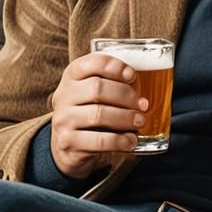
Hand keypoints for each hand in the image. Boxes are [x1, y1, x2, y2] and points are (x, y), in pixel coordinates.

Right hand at [50, 52, 148, 178]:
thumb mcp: (94, 94)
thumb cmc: (89, 113)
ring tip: (140, 121)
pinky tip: (130, 141)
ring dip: (125, 118)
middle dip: (125, 95)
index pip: (90, 63)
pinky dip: (120, 140)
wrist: (67, 148)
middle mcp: (63, 96)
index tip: (132, 75)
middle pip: (97, 88)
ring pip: (98, 114)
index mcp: (71, 77)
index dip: (114, 66)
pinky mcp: (68, 142)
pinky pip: (99, 140)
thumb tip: (147, 82)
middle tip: (143, 104)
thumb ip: (112, 84)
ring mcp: (63, 120)